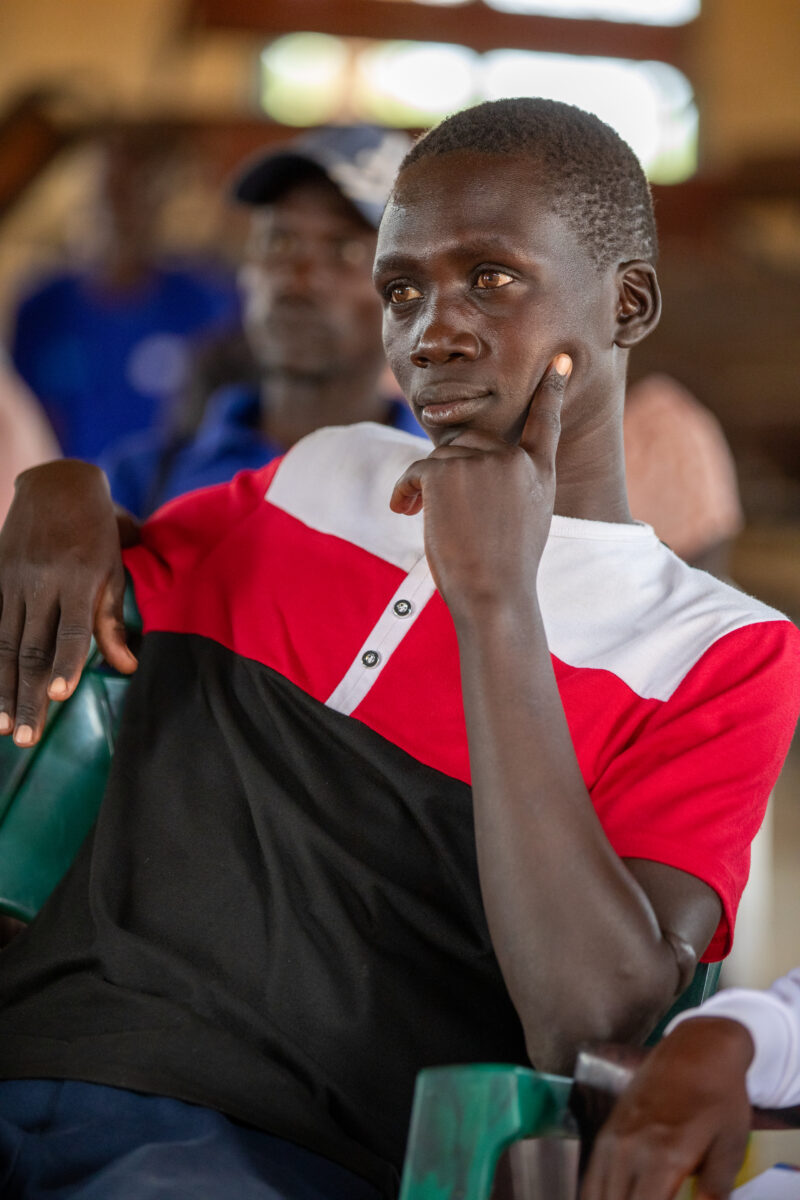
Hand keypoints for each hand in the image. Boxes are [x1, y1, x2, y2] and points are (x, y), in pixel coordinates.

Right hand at [0, 460, 137, 746]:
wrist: (57, 484)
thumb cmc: (97, 534)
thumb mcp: (114, 570)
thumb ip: (114, 621)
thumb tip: (128, 669)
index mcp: (77, 578)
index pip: (70, 631)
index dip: (65, 665)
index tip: (57, 698)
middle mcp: (39, 582)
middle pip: (30, 649)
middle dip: (27, 697)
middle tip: (26, 739)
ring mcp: (11, 580)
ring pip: (2, 644)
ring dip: (1, 690)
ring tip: (3, 728)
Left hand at [390, 355, 570, 614]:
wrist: (495, 593)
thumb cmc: (506, 569)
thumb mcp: (527, 520)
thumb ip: (512, 484)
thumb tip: (472, 461)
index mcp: (539, 473)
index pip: (545, 424)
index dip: (550, 392)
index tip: (558, 362)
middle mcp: (514, 460)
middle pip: (471, 444)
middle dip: (450, 473)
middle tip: (439, 510)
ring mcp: (482, 462)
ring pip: (442, 457)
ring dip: (425, 485)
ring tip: (421, 517)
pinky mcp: (447, 471)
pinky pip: (416, 470)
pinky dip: (404, 491)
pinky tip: (405, 512)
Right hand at [580, 1017, 754, 1199]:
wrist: (697, 1048)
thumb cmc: (720, 1096)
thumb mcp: (731, 1144)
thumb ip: (716, 1186)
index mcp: (664, 1157)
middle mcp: (630, 1149)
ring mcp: (613, 1137)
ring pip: (595, 1192)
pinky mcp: (608, 1128)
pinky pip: (590, 1173)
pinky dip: (595, 1194)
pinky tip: (609, 1198)